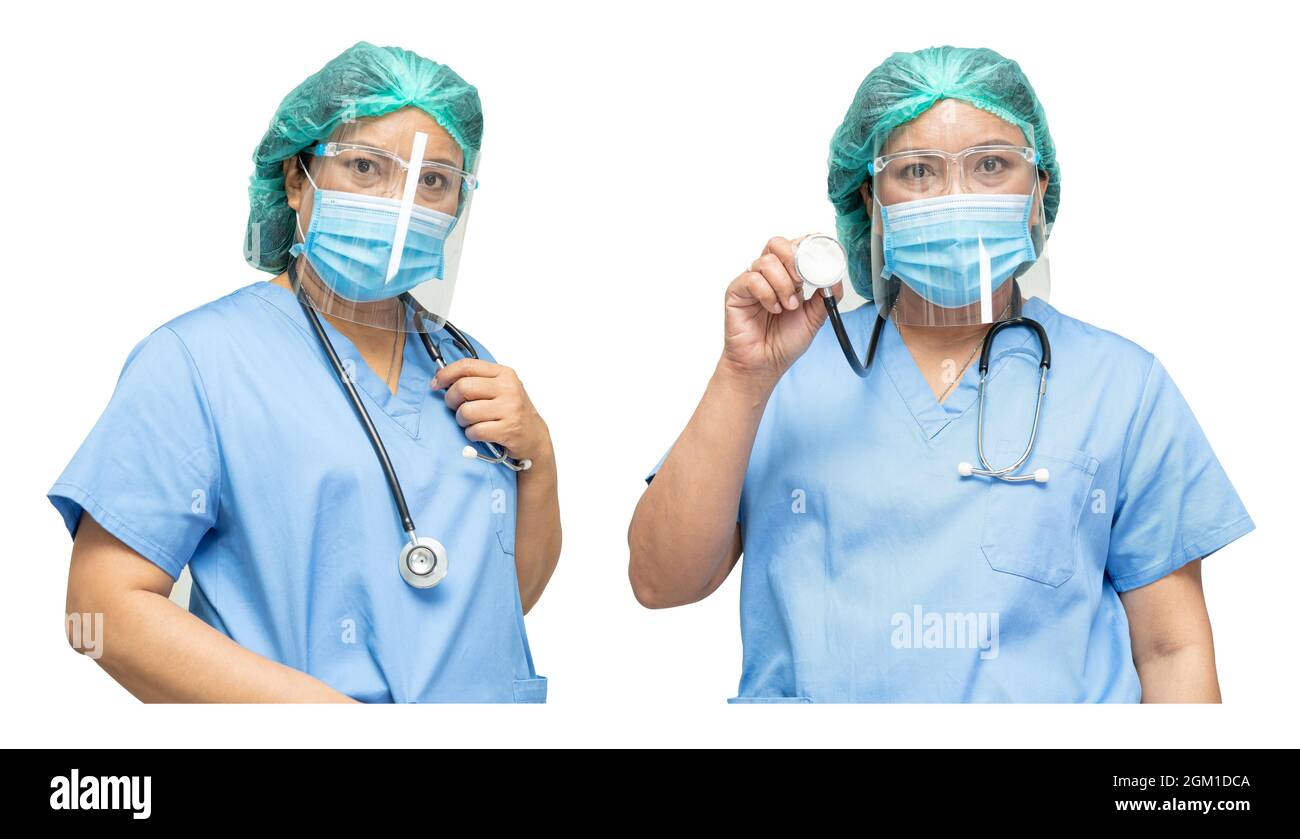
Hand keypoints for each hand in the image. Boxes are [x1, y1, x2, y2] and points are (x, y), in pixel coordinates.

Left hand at [433, 359, 551, 465]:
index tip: (437, 383)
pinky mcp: (508, 430)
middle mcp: (508, 389)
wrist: (534, 436)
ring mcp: (509, 409)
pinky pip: (475, 430)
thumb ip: (478, 380)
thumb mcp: (501, 388)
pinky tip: (478, 433)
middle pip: (463, 387)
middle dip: (451, 400)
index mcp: (504, 374)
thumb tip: (442, 378)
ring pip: (466, 411)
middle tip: (454, 407)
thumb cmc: (512, 411)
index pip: (467, 366)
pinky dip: (471, 434)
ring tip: (470, 422)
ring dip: (462, 420)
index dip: (446, 374)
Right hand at [721, 235, 841, 385]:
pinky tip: (773, 309)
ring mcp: (751, 282)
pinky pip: (752, 279)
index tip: (819, 257)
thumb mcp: (814, 318)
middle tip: (801, 282)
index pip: (795, 247)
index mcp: (788, 276)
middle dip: (794, 260)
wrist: (765, 365)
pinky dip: (767, 294)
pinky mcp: (736, 292)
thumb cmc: (784, 343)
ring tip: (788, 306)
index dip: (807, 246)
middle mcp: (769, 275)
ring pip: (767, 261)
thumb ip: (825, 296)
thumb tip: (835, 277)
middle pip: (777, 243)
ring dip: (783, 284)